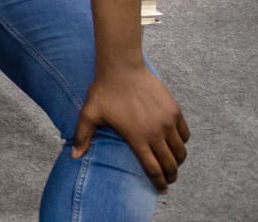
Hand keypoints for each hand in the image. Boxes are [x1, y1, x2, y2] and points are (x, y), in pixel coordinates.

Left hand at [72, 65, 187, 188]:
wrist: (122, 67)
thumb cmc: (104, 91)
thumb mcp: (89, 113)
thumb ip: (83, 136)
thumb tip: (73, 155)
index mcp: (137, 137)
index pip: (153, 169)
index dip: (158, 182)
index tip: (161, 189)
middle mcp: (156, 132)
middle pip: (170, 163)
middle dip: (171, 176)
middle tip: (169, 180)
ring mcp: (168, 121)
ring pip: (180, 150)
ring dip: (178, 160)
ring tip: (173, 164)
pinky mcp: (175, 110)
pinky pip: (184, 133)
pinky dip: (182, 142)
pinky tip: (176, 144)